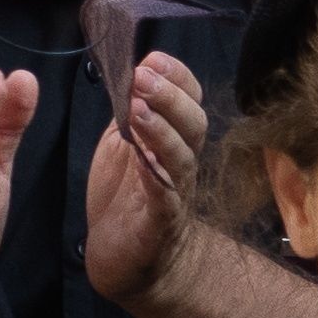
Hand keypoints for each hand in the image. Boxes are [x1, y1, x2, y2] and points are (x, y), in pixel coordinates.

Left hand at [87, 49, 205, 311]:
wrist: (130, 260)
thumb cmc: (126, 198)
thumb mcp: (124, 144)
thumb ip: (129, 112)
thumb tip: (127, 72)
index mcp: (174, 138)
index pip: (189, 99)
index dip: (176, 76)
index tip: (152, 57)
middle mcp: (183, 160)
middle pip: (193, 122)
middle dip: (171, 94)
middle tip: (144, 73)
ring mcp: (175, 191)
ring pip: (183, 153)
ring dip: (163, 126)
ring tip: (139, 102)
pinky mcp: (160, 221)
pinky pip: (164, 193)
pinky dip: (156, 171)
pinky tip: (141, 154)